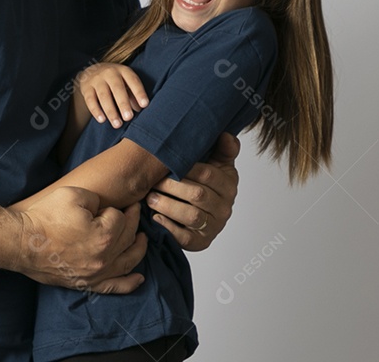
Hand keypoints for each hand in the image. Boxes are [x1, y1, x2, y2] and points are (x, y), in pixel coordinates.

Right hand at [16, 186, 147, 292]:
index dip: (111, 208)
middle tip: (132, 210)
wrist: (21, 242)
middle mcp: (104, 258)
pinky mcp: (85, 283)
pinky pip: (113, 287)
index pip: (120, 218)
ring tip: (142, 238)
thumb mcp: (74, 194)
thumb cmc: (45, 217)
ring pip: (127, 262)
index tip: (102, 206)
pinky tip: (139, 278)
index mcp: (104, 235)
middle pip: (127, 238)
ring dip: (138, 248)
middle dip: (131, 221)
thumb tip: (103, 209)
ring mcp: (95, 274)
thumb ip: (97, 199)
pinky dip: (128, 283)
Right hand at [76, 63, 148, 127]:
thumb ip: (132, 95)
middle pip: (117, 88)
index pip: (133, 80)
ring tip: (117, 124)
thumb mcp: (125, 83)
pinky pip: (90, 100)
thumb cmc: (115, 81)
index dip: (139, 92)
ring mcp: (97, 79)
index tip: (145, 105)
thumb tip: (139, 109)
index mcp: (123, 70)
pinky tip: (102, 120)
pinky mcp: (86, 88)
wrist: (91, 71)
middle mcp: (110, 72)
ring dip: (111, 111)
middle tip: (129, 118)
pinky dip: (96, 111)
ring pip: (103, 96)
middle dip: (123, 104)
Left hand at [148, 132, 239, 251]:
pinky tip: (156, 217)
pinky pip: (185, 237)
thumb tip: (225, 135)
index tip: (167, 163)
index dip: (186, 168)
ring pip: (191, 215)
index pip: (208, 174)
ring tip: (150, 198)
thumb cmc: (207, 185)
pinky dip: (169, 227)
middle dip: (172, 186)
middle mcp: (224, 208)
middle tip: (153, 182)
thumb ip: (223, 149)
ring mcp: (213, 227)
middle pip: (198, 195)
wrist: (206, 216)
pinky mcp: (200, 243)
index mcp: (229, 185)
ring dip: (168, 206)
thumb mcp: (218, 164)